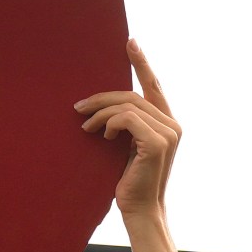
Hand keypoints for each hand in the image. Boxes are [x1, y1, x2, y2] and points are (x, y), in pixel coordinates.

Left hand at [75, 41, 178, 222]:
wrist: (140, 209)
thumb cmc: (129, 180)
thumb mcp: (128, 146)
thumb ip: (128, 124)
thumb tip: (105, 104)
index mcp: (167, 122)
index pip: (154, 86)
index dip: (142, 62)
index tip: (130, 42)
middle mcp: (173, 124)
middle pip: (133, 94)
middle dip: (102, 97)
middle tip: (78, 107)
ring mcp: (168, 133)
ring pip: (128, 105)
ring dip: (100, 113)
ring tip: (85, 126)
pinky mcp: (158, 142)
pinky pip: (127, 118)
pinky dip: (109, 123)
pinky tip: (102, 136)